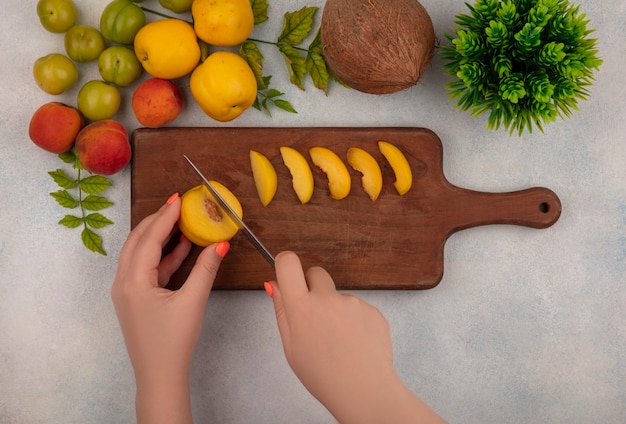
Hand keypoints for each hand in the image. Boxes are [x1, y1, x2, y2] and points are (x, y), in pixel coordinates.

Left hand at [111, 193, 228, 423]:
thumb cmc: (173, 342)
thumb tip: (221, 243)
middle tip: (178, 205)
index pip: (149, 239)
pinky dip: (162, 256)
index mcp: (133, 281)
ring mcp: (127, 291)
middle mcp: (123, 282)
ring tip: (182, 221)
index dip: (165, 217)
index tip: (180, 198)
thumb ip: (206, 269)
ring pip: (140, 253)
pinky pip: (146, 268)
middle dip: (158, 221)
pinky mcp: (135, 298)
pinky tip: (181, 248)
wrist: (159, 375)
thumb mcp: (192, 302)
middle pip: (138, 241)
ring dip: (160, 237)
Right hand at [265, 251, 444, 423]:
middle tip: (314, 315)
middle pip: (316, 273)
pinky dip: (355, 322)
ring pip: (338, 297)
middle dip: (313, 287)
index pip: (288, 263)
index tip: (287, 272)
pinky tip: (354, 344)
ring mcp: (352, 303)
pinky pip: (358, 309)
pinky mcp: (372, 310)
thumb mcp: (291, 348)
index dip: (286, 264)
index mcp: (301, 308)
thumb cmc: (324, 376)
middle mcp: (327, 299)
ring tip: (339, 342)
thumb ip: (282, 312)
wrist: (364, 390)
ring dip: (336, 311)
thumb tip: (275, 286)